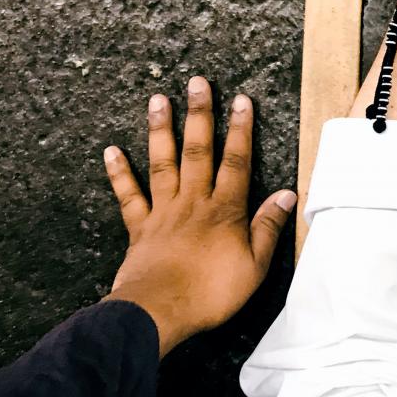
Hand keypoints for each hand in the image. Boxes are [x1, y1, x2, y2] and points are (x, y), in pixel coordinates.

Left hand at [104, 76, 295, 355]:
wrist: (158, 313)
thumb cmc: (211, 293)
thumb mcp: (254, 266)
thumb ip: (267, 228)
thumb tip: (285, 196)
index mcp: (224, 211)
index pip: (236, 162)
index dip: (240, 130)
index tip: (241, 101)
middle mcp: (193, 203)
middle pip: (197, 152)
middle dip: (199, 115)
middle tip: (198, 83)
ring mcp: (163, 212)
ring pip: (162, 163)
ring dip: (160, 130)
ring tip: (158, 99)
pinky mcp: (139, 228)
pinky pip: (128, 196)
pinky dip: (119, 172)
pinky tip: (112, 150)